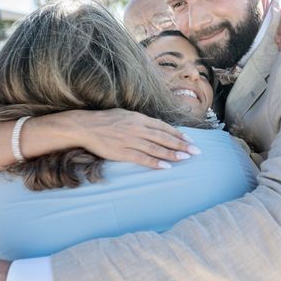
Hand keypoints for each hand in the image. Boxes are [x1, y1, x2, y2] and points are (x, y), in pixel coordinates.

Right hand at [48, 108, 200, 169]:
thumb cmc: (105, 120)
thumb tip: (156, 127)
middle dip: (181, 145)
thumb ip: (141, 121)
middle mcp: (137, 128)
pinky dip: (155, 162)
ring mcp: (130, 140)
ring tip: (185, 158)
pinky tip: (166, 166)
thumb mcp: (125, 114)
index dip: (177, 134)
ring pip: (156, 148)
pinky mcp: (122, 152)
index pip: (163, 127)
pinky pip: (142, 158)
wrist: (85, 126)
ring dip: (172, 154)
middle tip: (195, 151)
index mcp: (138, 117)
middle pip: (163, 137)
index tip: (189, 140)